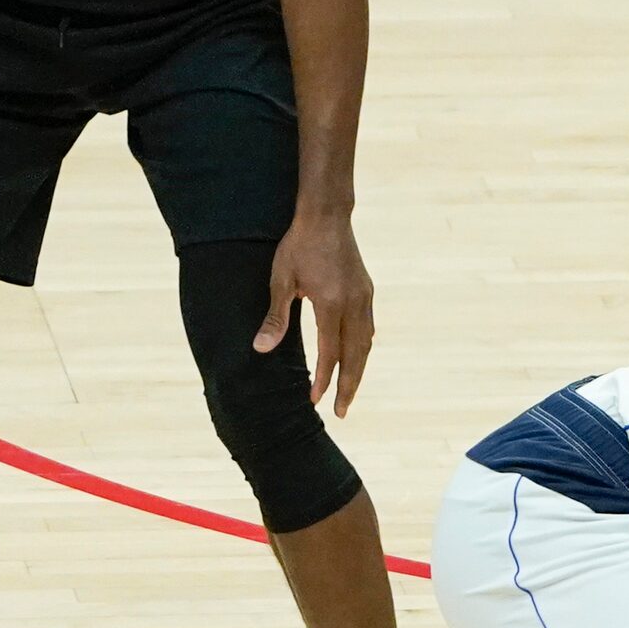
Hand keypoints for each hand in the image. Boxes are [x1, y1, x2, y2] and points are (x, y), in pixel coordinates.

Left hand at [254, 210, 373, 415]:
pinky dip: (362, 348)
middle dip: (348, 386)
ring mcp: (364, 298)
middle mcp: (353, 305)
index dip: (323, 379)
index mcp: (331, 304)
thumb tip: (261, 350)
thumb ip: (275, 318)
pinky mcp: (366, 291)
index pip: (330, 353)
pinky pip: (367, 329)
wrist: (326, 215)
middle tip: (341, 411)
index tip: (315, 400)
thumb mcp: (281, 281)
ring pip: (366, 344)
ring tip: (349, 390)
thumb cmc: (298, 246)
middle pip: (355, 356)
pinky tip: (356, 356)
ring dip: (358, 370)